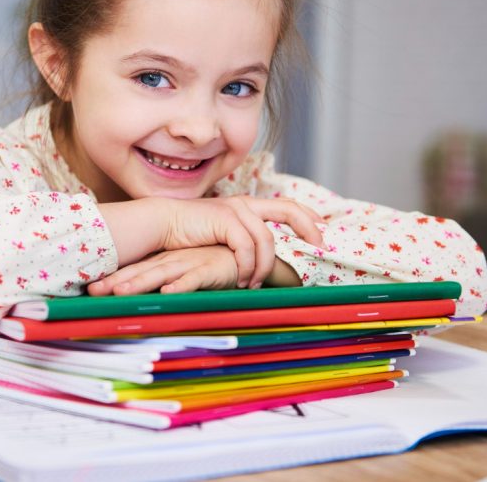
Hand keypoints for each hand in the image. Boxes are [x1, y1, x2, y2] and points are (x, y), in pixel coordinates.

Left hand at [88, 246, 238, 295]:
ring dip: (141, 283)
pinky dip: (181, 286)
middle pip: (140, 272)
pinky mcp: (210, 270)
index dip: (113, 278)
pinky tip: (167, 293)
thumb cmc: (215, 263)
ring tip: (120, 293)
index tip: (88, 290)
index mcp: (166, 262)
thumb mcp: (186, 272)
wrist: (246, 255)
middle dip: (116, 282)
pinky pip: (194, 279)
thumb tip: (147, 295)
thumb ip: (169, 281)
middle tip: (92, 291)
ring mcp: (190, 264)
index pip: (134, 270)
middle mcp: (173, 262)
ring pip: (161, 275)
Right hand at [159, 196, 321, 289]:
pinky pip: (246, 248)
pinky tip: (240, 279)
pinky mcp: (224, 220)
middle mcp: (246, 203)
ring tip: (254, 283)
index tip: (324, 233)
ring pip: (267, 240)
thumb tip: (264, 260)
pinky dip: (247, 267)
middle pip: (289, 210)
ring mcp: (236, 209)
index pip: (288, 205)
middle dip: (308, 229)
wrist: (163, 224)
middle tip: (320, 250)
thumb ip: (243, 241)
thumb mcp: (223, 235)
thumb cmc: (191, 234)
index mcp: (248, 205)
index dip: (309, 217)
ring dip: (264, 267)